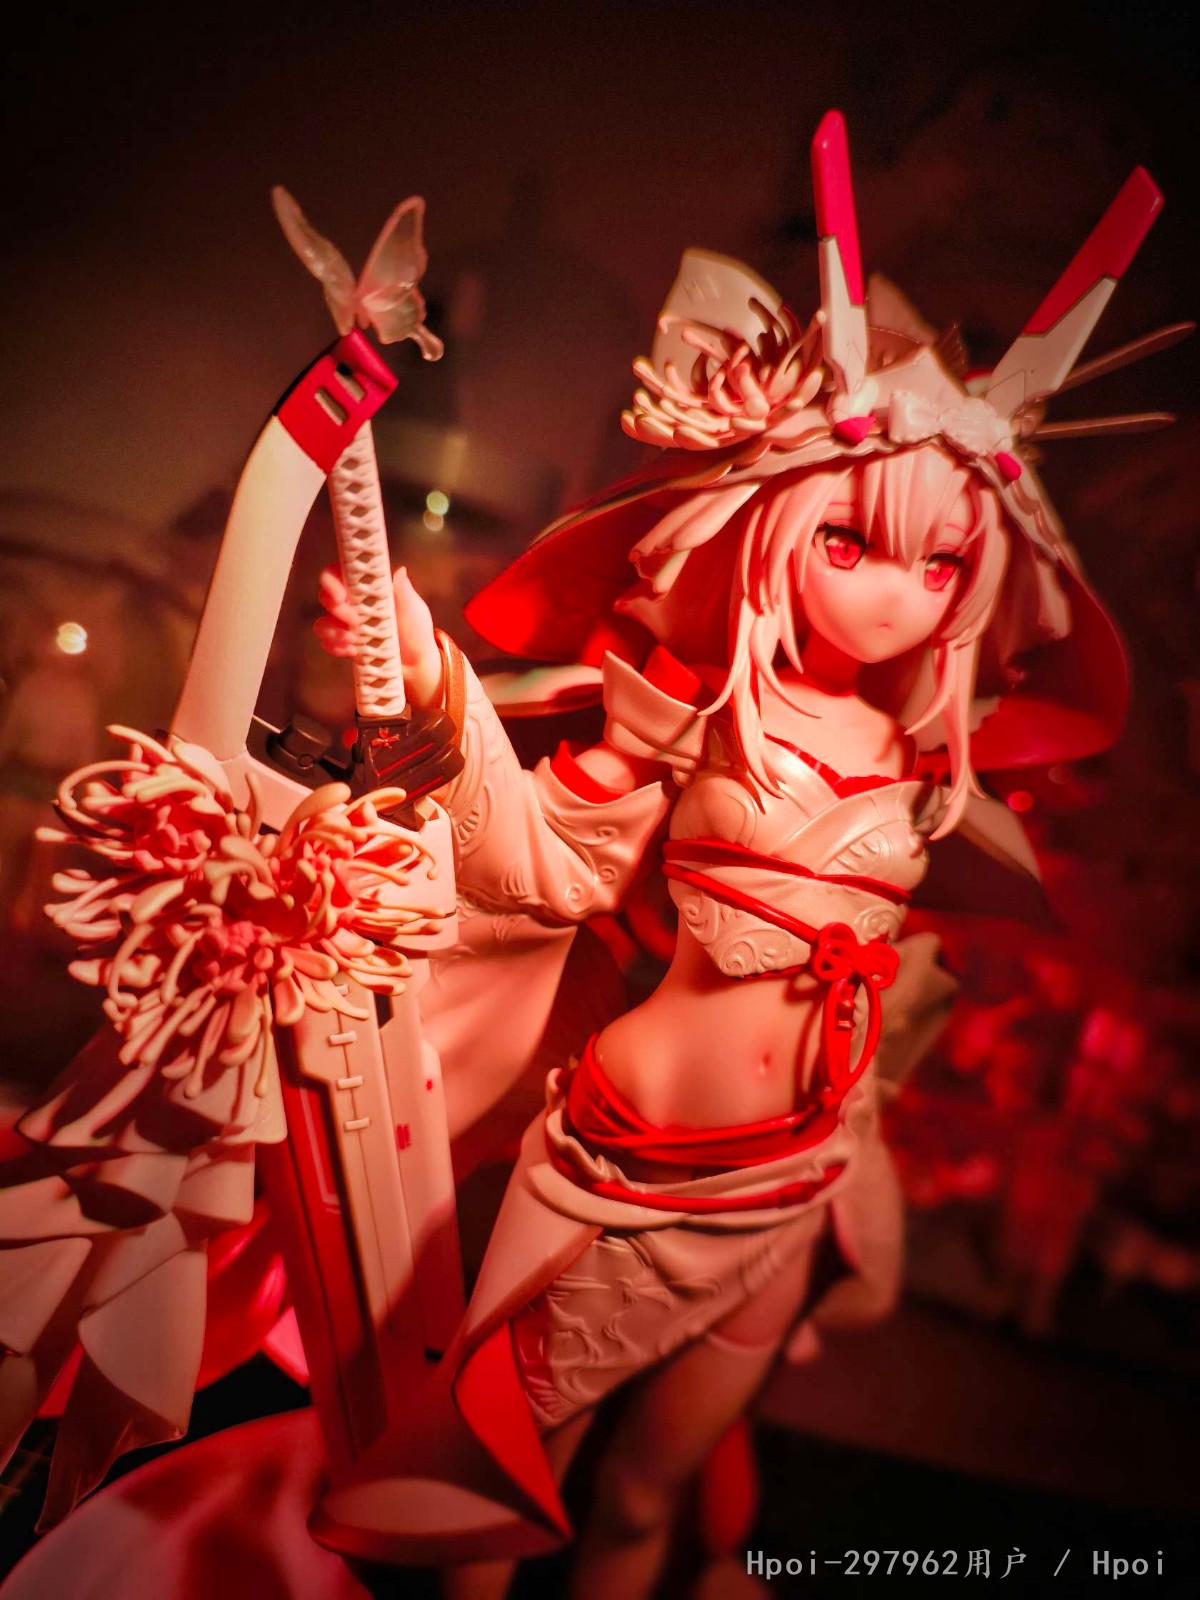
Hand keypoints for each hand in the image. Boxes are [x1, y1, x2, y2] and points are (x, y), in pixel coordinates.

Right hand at [314, 565, 444, 707]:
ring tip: (355, 640)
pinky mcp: (344, 644)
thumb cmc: (416, 631)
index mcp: (366, 589)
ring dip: (333, 632)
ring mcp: (345, 625)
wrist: (416, 664)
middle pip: (324, 596)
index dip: (332, 580)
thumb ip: (404, 591)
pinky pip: (327, 643)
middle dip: (335, 609)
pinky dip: (336, 647)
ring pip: (321, 623)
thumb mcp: (414, 609)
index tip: (340, 595)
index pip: (339, 573)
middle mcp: (352, 604)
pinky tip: (353, 651)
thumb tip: (399, 571)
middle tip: (355, 621)